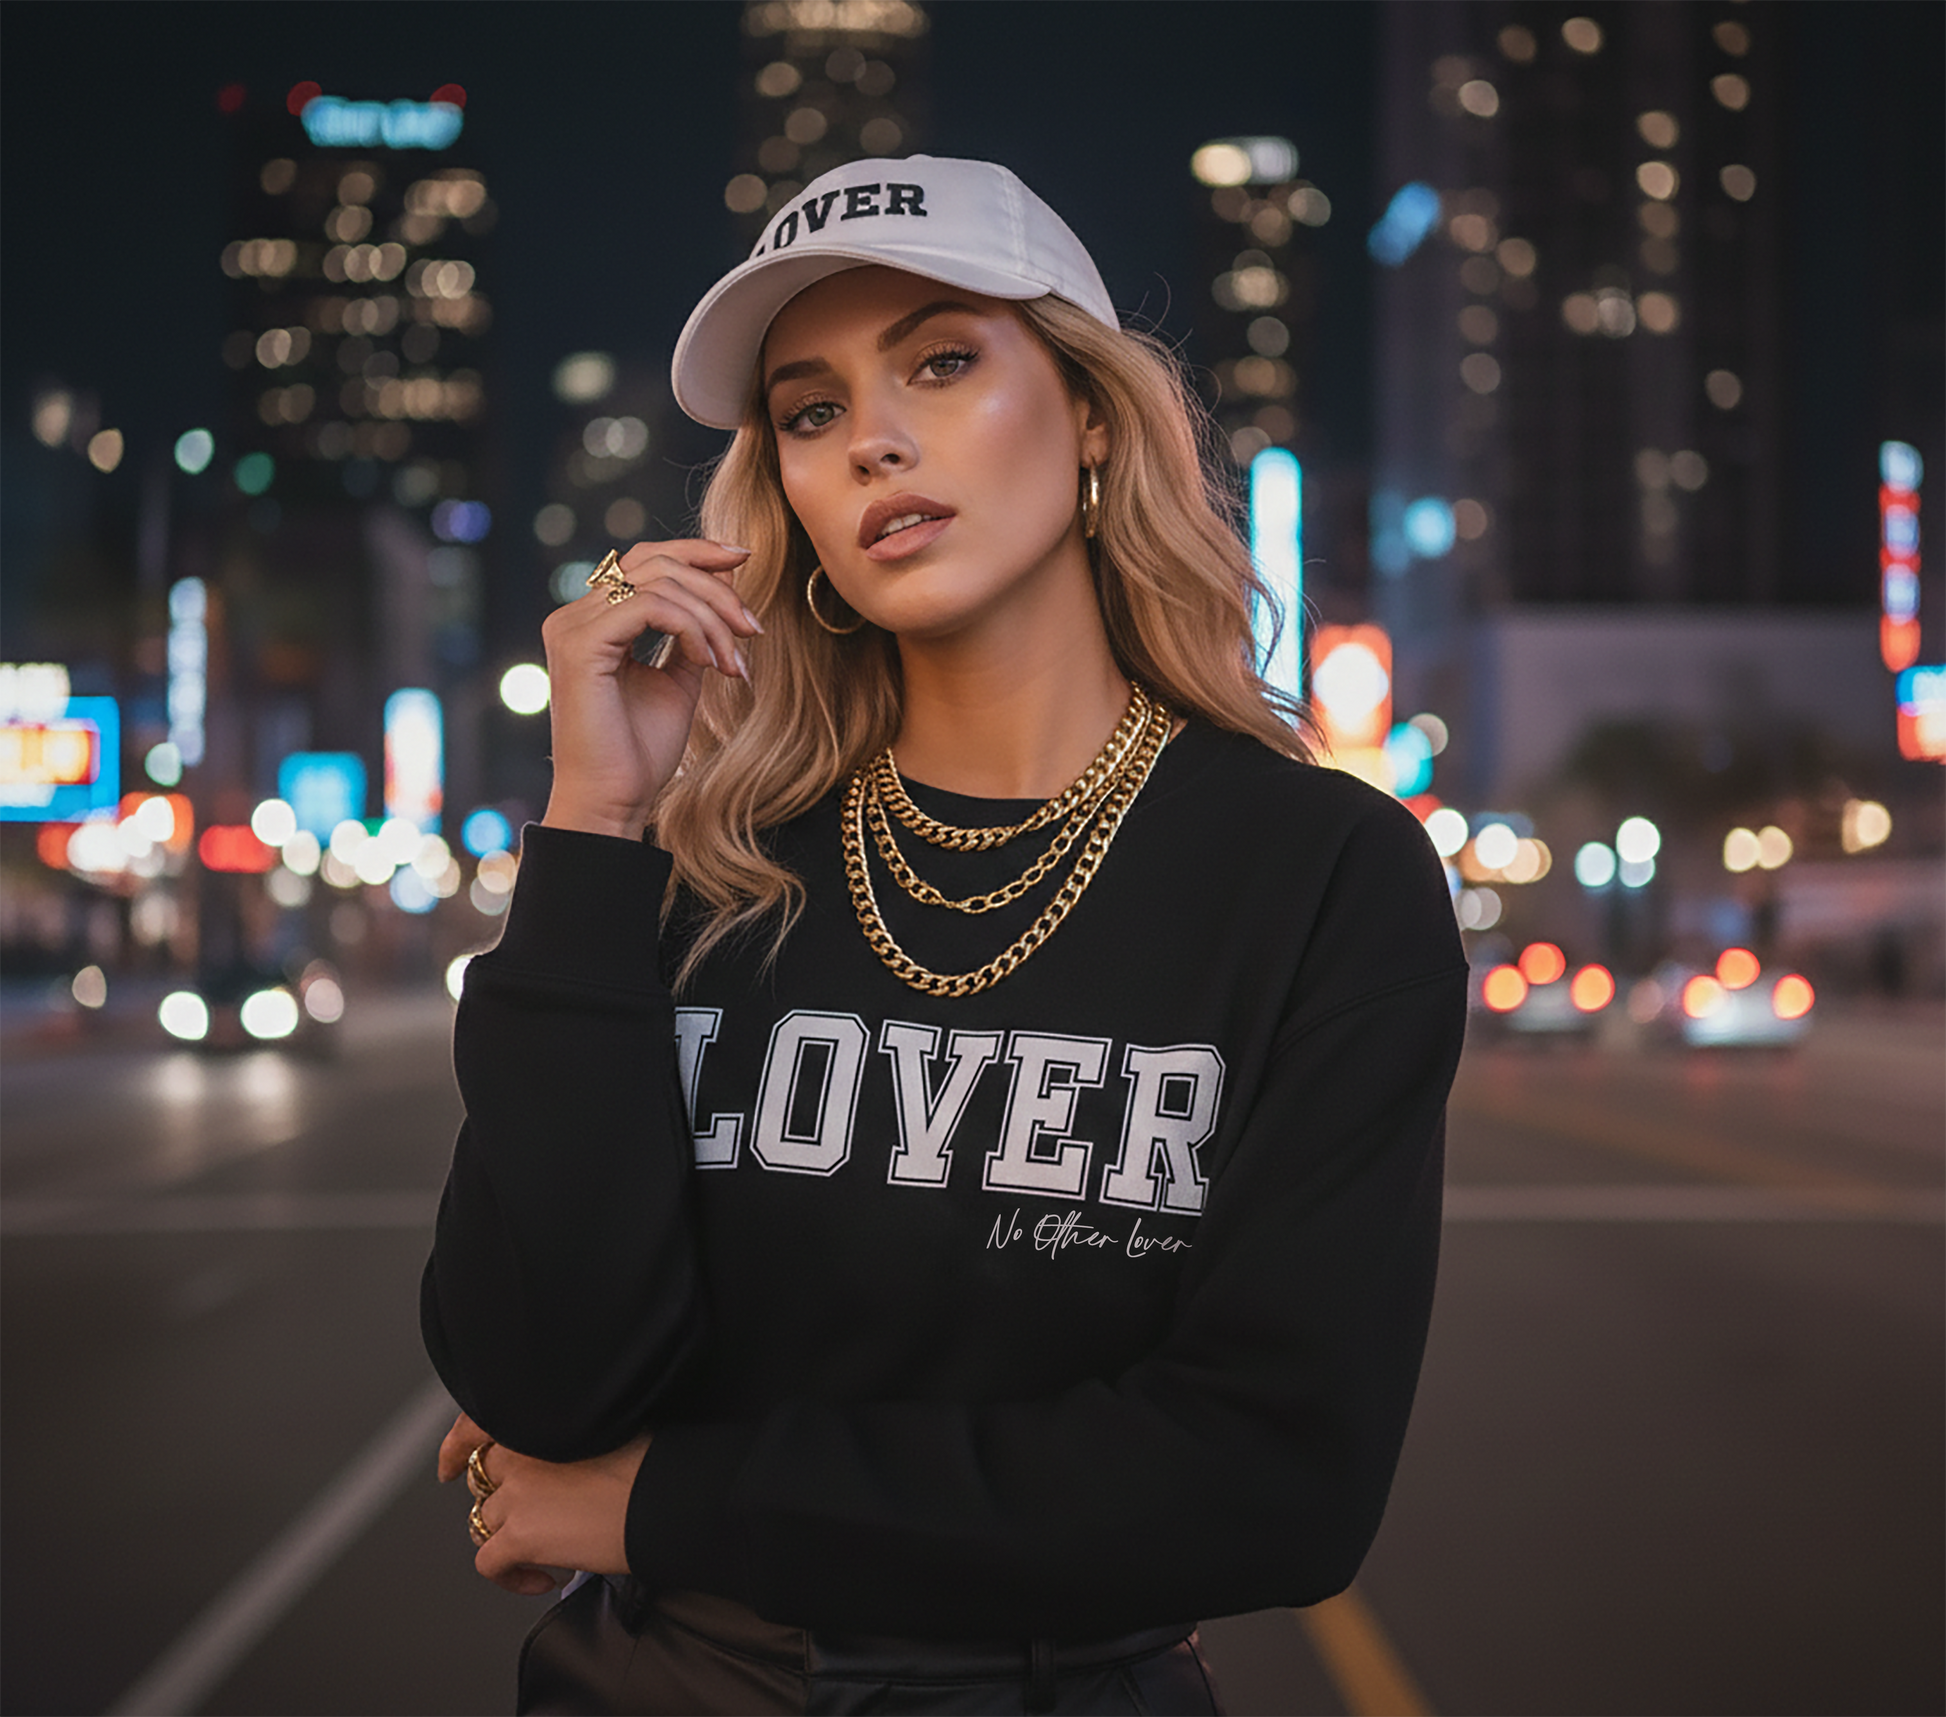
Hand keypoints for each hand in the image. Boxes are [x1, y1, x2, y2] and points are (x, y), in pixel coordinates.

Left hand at [439, 1411, 649, 1596]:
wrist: (666, 1498)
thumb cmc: (652, 1464)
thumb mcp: (607, 1430)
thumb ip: (569, 1439)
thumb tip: (567, 1462)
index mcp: (538, 1423)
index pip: (476, 1427)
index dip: (458, 1447)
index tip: (451, 1463)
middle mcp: (520, 1453)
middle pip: (482, 1480)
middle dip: (498, 1501)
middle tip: (523, 1519)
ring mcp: (516, 1495)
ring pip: (482, 1522)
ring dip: (505, 1540)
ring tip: (542, 1553)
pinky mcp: (519, 1537)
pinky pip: (489, 1564)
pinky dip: (509, 1577)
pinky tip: (542, 1578)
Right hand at [538, 539, 760, 839]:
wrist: (616, 802)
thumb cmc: (641, 752)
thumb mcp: (678, 679)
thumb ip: (692, 632)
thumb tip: (725, 585)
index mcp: (592, 621)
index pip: (645, 561)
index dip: (696, 551)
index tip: (745, 560)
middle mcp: (574, 616)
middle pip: (655, 563)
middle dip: (717, 590)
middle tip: (754, 630)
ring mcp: (572, 627)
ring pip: (659, 583)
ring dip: (713, 618)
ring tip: (734, 663)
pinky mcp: (581, 644)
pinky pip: (651, 608)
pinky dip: (693, 629)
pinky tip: (710, 664)